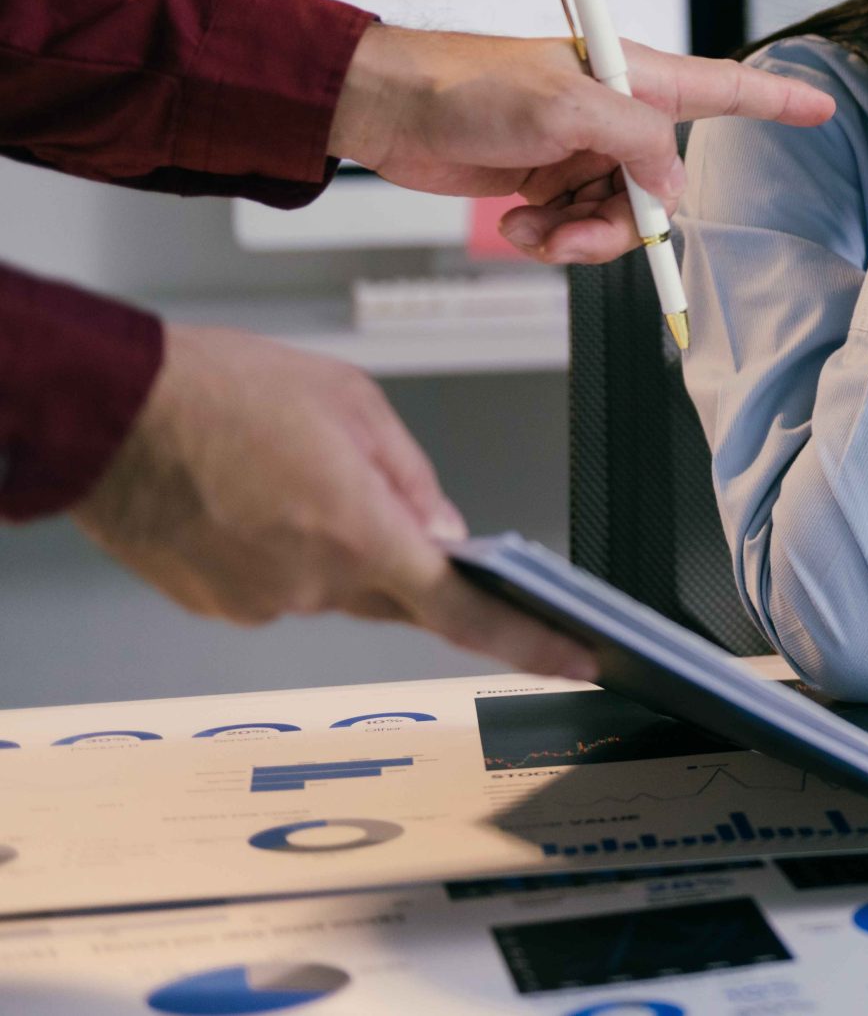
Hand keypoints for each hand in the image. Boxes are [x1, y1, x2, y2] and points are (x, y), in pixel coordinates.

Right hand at [72, 325, 596, 679]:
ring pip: (331, 583)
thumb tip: (445, 530)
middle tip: (342, 479)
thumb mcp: (353, 404)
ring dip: (325, 538)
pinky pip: (277, 583)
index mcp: (363, 535)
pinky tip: (246, 499)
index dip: (529, 642)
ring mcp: (263, 603)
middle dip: (393, 546)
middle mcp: (316, 585)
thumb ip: (411, 476)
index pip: (466, 610)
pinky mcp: (218, 607)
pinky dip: (277, 547)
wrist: (107, 414)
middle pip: (394, 590)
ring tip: (276, 473)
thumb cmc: (221, 391)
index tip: (576, 659)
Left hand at [329, 26, 835, 262]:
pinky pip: (578, 229)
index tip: (820, 109)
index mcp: (634, 78)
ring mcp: (583, 152)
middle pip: (664, 187)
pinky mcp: (550, 181)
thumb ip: (635, 140)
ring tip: (531, 226)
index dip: (776, 100)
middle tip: (575, 225)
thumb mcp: (564, 104)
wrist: (388, 111)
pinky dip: (550, 238)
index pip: (725, 87)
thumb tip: (670, 186)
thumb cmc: (466, 85)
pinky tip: (515, 223)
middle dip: (626, 222)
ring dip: (577, 236)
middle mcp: (616, 115)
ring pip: (621, 219)